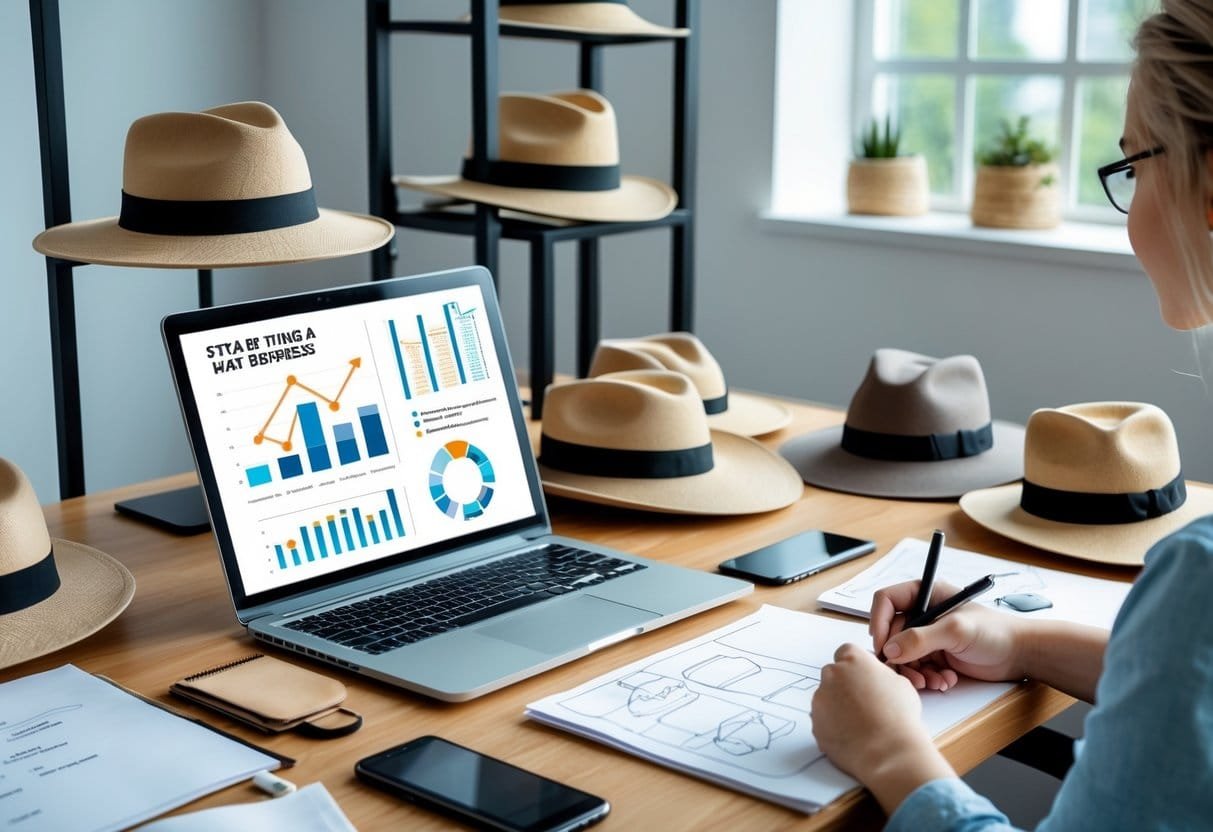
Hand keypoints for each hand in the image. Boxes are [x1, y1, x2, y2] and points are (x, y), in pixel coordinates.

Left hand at [811, 643, 952, 813]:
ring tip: (860, 723)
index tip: (863, 678)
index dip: (856, 666)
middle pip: (833, 674)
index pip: (846, 652)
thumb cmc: (899, 717)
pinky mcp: (814, 721)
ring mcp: (820, 698)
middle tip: (863, 703)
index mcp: (853, 659)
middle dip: (844, 684)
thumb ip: (880, 673)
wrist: (889, 752)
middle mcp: (832, 674)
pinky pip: (822, 719)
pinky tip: (851, 735)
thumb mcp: (900, 683)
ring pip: (826, 697)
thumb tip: (875, 676)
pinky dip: (832, 724)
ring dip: (837, 705)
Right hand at [871, 580, 1027, 689]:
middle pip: (891, 633)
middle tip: (910, 673)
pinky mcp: (935, 655)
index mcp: (926, 595)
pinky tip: (944, 681)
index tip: (881, 645)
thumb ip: (920, 638)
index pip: (887, 601)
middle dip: (899, 656)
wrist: (1019, 655)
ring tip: (931, 681)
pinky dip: (926, 678)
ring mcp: (928, 636)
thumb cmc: (995, 632)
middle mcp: (923, 614)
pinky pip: (916, 668)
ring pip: (902, 654)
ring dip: (913, 671)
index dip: (879, 621)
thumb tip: (890, 650)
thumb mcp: (956, 630)